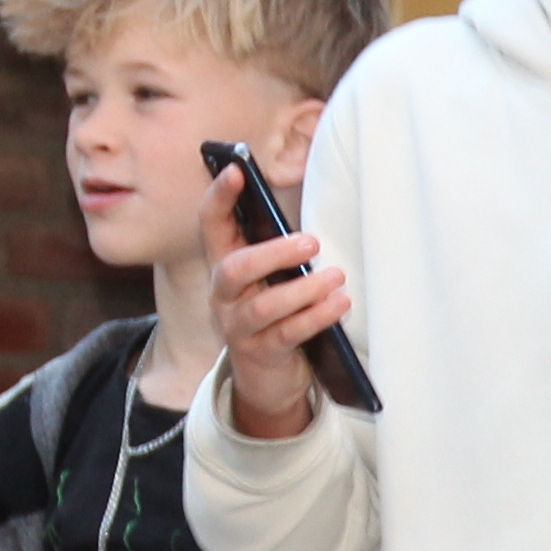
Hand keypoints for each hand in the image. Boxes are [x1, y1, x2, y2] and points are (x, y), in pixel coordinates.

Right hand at [207, 191, 344, 442]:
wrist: (267, 379)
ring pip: (263, 305)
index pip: (212, 225)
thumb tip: (306, 222)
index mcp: (225, 265)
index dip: (220, 197)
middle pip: (235, 268)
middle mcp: (224, 295)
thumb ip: (278, 252)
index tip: (236, 171)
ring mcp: (238, 325)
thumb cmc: (275, 314)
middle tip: (312, 242)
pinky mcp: (260, 353)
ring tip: (336, 278)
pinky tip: (339, 305)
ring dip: (303, 290)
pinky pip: (287, 333)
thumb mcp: (270, 279)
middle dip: (273, 253)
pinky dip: (315, 318)